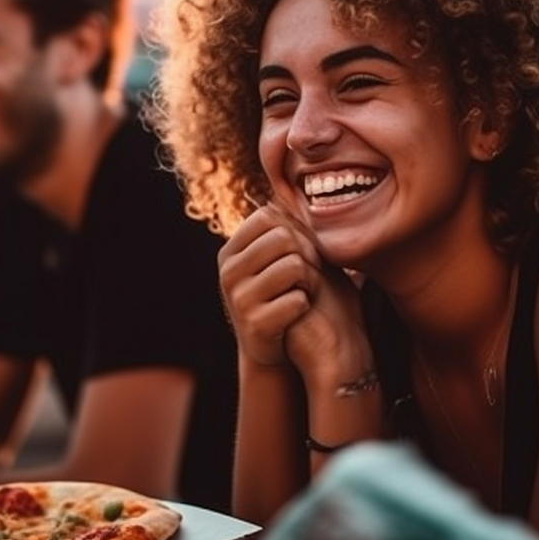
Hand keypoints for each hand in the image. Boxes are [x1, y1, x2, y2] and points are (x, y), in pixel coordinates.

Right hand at [219, 205, 364, 370]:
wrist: (271, 351)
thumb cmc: (281, 296)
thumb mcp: (273, 263)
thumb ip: (285, 230)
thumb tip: (299, 188)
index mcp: (230, 251)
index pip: (268, 215)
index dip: (295, 227)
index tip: (304, 249)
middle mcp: (227, 271)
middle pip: (283, 237)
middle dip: (307, 253)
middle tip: (311, 273)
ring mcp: (238, 298)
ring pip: (294, 266)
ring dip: (310, 280)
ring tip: (306, 291)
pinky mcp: (254, 323)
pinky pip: (298, 299)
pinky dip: (307, 305)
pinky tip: (300, 314)